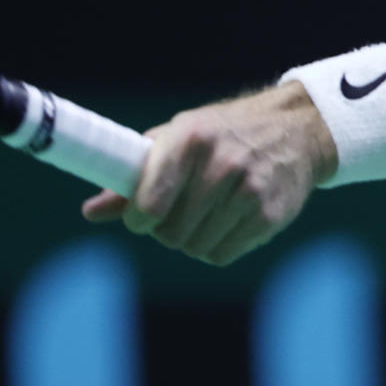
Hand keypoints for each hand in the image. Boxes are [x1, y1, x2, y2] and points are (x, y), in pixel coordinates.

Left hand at [80, 81, 336, 264]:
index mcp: (190, 139)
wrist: (295, 130)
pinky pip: (222, 255)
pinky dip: (216, 246)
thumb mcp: (178, 138)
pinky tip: (227, 221)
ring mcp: (249, 191)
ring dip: (192, 239)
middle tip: (178, 211)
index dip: (139, 218)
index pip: (150, 202)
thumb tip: (90, 212)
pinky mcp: (269, 216)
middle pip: (170, 233)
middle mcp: (221, 164)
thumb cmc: (222, 134)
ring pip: (194, 247)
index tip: (141, 217)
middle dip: (166, 229)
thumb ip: (135, 176)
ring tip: (205, 212)